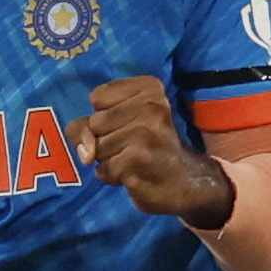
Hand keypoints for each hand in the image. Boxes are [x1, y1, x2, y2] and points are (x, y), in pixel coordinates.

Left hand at [65, 76, 233, 227]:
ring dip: (109, 159)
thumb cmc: (148, 147)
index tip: (130, 123)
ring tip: (134, 159)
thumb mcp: (119, 123)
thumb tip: (86, 153)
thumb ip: (87, 127)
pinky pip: (103, 168)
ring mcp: (145, 132)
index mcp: (149, 87)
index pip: (97, 96)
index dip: (105, 115)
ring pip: (97, 147)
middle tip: (133, 145)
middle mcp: (152, 105)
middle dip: (105, 139)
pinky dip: (112, 176)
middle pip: (95, 122)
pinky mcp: (138, 159)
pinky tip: (134, 173)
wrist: (185, 182)